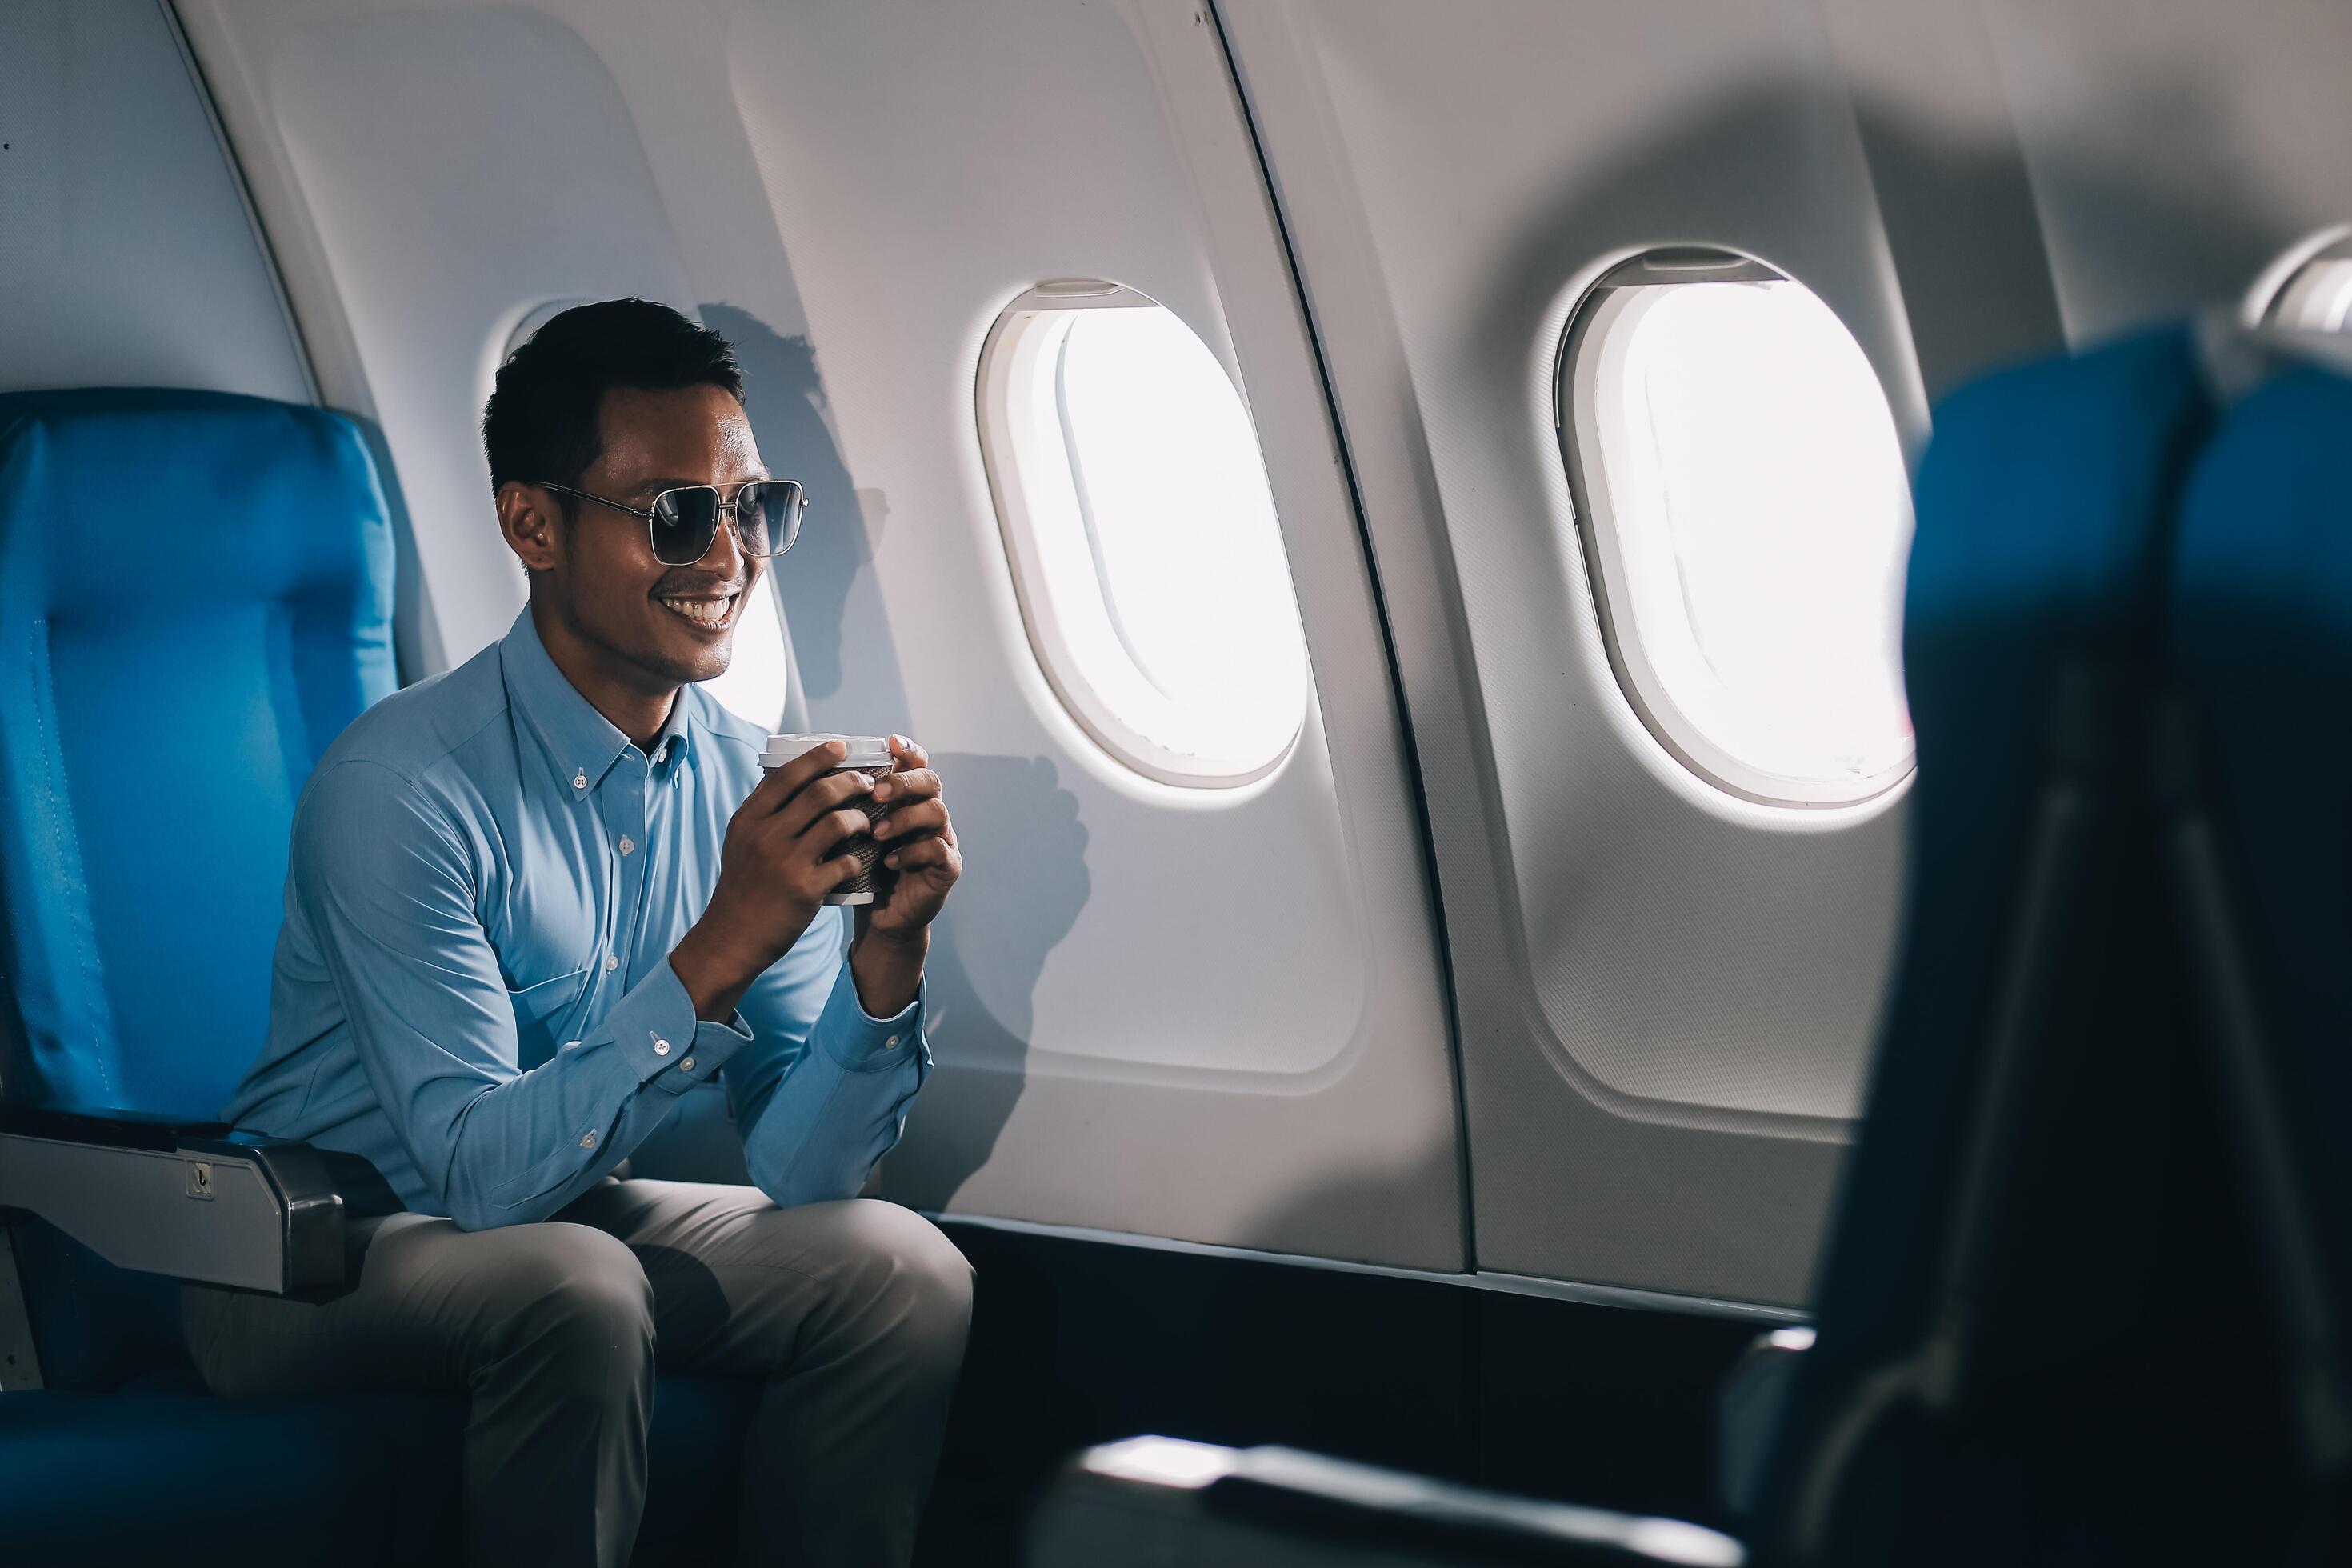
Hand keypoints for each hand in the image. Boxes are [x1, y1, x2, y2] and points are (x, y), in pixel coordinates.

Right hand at [672, 740, 875, 1019]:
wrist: (732, 937)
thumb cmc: (742, 886)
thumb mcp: (740, 841)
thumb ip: (763, 812)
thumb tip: (789, 775)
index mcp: (749, 819)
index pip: (788, 775)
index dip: (818, 757)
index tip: (841, 747)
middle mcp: (766, 835)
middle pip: (819, 793)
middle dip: (850, 782)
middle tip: (868, 782)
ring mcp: (787, 862)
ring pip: (837, 822)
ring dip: (860, 817)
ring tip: (868, 820)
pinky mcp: (806, 889)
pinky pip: (844, 862)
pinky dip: (856, 857)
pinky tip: (858, 859)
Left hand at [848, 737, 959, 1015]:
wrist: (880, 917)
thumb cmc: (861, 869)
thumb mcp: (849, 834)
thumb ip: (842, 805)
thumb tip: (802, 772)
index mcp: (906, 799)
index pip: (915, 763)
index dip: (908, 750)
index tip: (890, 744)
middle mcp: (928, 813)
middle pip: (931, 780)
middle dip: (903, 782)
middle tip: (876, 792)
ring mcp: (942, 838)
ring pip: (937, 811)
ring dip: (904, 818)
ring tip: (876, 832)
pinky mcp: (947, 867)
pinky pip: (938, 850)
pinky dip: (912, 852)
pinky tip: (889, 861)